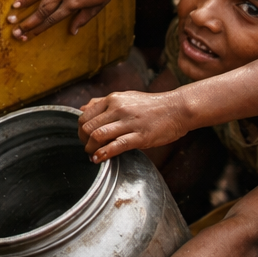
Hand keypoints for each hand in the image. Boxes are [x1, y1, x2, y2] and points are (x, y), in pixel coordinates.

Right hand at [8, 0, 130, 38]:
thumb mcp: (99, 4)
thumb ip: (83, 18)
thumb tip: (72, 31)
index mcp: (75, 4)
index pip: (53, 19)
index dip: (39, 29)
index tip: (28, 36)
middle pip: (43, 10)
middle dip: (29, 22)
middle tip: (15, 31)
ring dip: (25, 5)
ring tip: (12, 14)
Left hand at [77, 89, 191, 160]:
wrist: (177, 108)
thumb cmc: (151, 105)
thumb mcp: (125, 97)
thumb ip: (103, 103)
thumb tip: (82, 109)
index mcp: (113, 99)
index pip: (85, 115)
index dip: (80, 129)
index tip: (84, 137)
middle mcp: (118, 109)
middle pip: (88, 127)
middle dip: (83, 141)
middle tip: (87, 147)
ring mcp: (129, 123)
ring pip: (98, 136)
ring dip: (90, 148)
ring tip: (92, 154)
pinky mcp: (140, 136)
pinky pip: (116, 146)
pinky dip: (103, 154)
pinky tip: (98, 159)